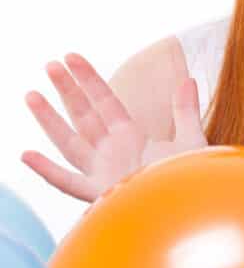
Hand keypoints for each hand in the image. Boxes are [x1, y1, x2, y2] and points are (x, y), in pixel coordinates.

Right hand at [21, 53, 207, 202]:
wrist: (192, 209)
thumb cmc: (192, 178)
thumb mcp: (191, 139)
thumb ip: (185, 110)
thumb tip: (188, 79)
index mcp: (131, 137)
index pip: (104, 101)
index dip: (88, 79)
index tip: (71, 57)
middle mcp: (112, 153)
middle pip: (83, 116)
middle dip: (66, 91)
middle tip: (50, 65)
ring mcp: (103, 173)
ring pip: (69, 142)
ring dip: (50, 120)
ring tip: (31, 95)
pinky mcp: (100, 194)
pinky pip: (68, 182)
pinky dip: (47, 171)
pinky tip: (27, 154)